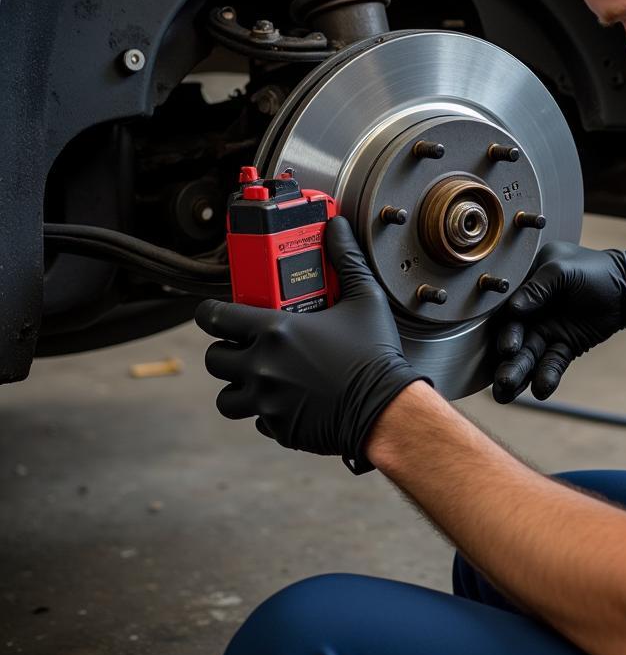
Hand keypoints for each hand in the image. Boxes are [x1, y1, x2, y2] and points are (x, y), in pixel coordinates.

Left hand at [196, 216, 428, 472]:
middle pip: (215, 359)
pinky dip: (266, 411)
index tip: (215, 313)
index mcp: (276, 331)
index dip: (210, 313)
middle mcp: (262, 366)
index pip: (216, 318)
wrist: (386, 409)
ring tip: (259, 378)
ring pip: (226, 396)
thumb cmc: (375, 355)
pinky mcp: (278, 427)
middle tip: (246, 345)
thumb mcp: (364, 298)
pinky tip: (289, 400)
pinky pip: (256, 419)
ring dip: (237, 386)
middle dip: (226, 350)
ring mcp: (267, 400)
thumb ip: (345, 259)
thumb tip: (336, 227)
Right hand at [492, 241, 625, 402]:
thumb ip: (537, 287)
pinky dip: (546, 376)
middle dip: (508, 362)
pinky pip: (552, 363)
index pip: (507, 311)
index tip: (506, 349)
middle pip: (515, 339)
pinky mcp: (564, 346)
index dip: (505, 332)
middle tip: (503, 381)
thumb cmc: (593, 270)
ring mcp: (547, 330)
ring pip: (530, 356)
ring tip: (507, 394)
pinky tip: (541, 390)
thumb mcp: (562, 269)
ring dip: (519, 374)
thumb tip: (513, 309)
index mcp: (525, 287)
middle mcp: (531, 311)